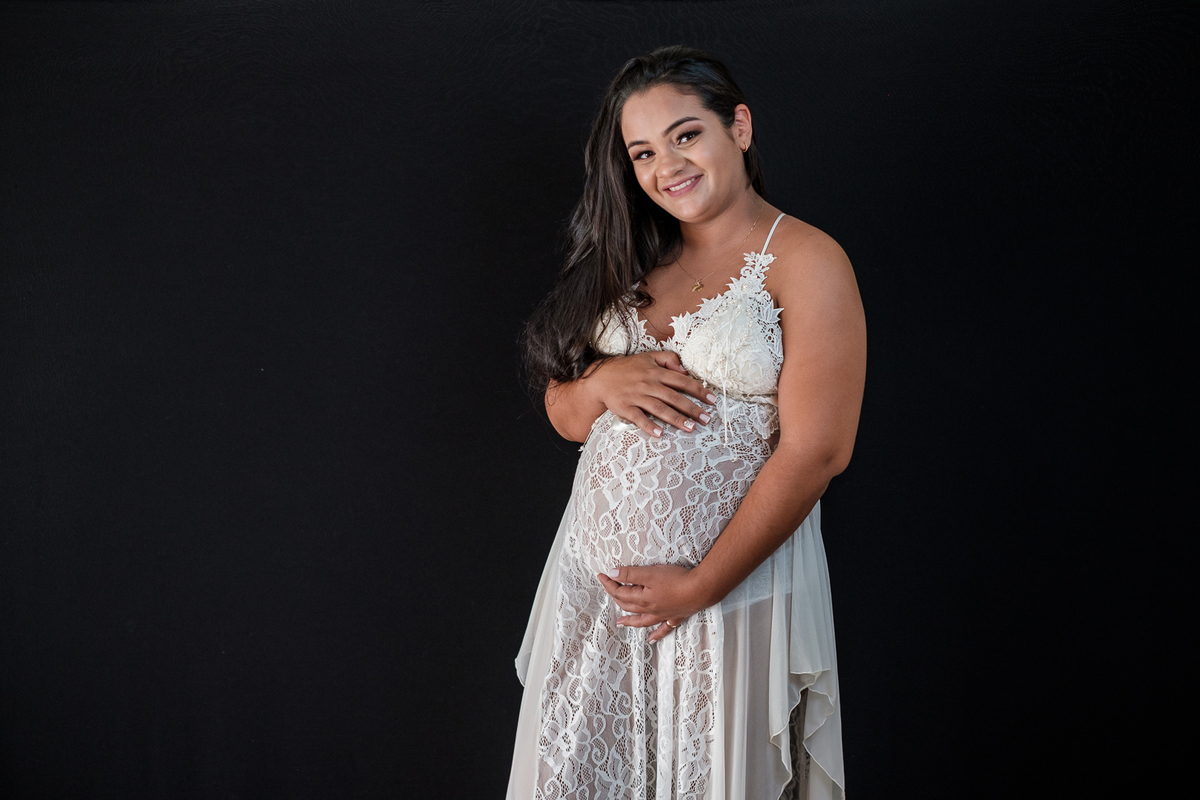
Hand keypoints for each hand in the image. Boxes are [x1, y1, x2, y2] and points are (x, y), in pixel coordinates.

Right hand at [588, 352, 717, 437]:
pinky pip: (638, 418)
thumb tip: (684, 369)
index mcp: (656, 372)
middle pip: (674, 397)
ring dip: (676, 419)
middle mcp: (648, 384)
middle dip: (692, 409)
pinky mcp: (625, 407)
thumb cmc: (627, 368)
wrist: (600, 377)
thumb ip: (668, 359)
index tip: (711, 400)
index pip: (682, 381)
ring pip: (659, 409)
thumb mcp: (648, 357)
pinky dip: (649, 426)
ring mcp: (636, 396)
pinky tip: (660, 434)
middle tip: (706, 419)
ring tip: (691, 428)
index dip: (698, 390)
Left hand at [597, 564, 707, 642]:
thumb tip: (612, 574)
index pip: (620, 592)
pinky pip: (663, 629)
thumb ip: (630, 574)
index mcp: (642, 598)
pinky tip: (652, 640)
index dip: (609, 583)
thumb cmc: (676, 580)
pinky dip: (656, 634)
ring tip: (620, 623)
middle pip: (628, 605)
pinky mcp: (675, 617)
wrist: (701, 591)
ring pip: (641, 620)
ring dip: (629, 621)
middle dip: (615, 597)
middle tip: (609, 590)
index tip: (602, 575)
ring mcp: (662, 615)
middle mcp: (650, 609)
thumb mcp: (650, 572)